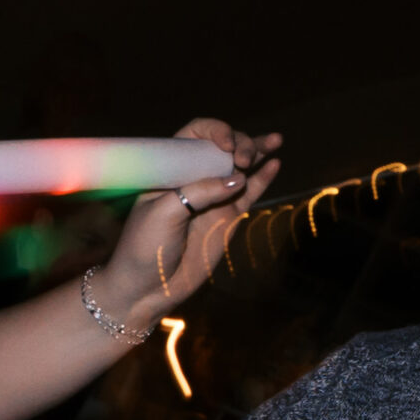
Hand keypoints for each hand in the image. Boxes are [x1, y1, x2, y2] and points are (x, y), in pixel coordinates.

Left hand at [97, 118, 282, 324]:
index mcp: (170, 170)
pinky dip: (264, 177)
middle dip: (239, 143)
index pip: (195, 135)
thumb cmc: (144, 248)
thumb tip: (239, 178)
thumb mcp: (163, 214)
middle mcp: (194, 178)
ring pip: (240, 166)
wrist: (147, 288)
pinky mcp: (227, 217)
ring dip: (257, 150)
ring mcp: (213, 197)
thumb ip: (198, 193)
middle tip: (243, 160)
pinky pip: (251, 192)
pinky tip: (275, 163)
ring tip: (274, 141)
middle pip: (223, 147)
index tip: (225, 145)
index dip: (214, 131)